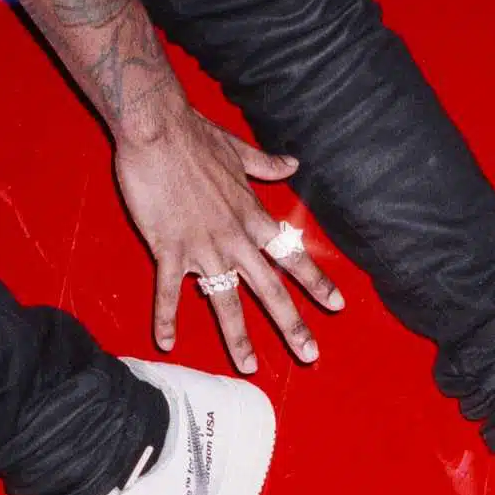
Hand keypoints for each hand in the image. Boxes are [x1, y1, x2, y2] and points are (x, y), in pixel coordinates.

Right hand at [115, 105, 343, 372]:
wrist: (157, 127)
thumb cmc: (196, 136)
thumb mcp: (238, 151)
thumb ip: (267, 165)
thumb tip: (293, 163)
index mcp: (254, 218)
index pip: (293, 256)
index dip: (317, 283)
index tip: (337, 305)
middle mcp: (236, 239)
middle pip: (271, 290)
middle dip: (292, 326)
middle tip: (309, 355)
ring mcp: (203, 247)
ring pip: (226, 301)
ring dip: (238, 337)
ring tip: (250, 366)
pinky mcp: (169, 248)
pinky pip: (169, 290)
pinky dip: (166, 317)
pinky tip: (166, 342)